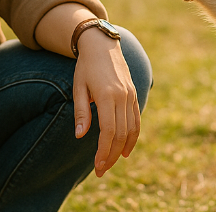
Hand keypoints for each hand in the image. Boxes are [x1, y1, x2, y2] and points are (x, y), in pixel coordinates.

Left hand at [72, 29, 140, 176]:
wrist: (102, 45)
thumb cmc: (86, 67)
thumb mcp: (79, 87)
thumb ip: (82, 112)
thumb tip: (80, 136)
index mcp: (107, 95)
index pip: (108, 131)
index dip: (104, 151)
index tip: (96, 166)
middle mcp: (122, 96)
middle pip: (121, 134)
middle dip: (111, 155)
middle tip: (101, 170)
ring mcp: (130, 95)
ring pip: (131, 129)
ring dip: (122, 149)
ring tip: (112, 162)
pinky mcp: (134, 94)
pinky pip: (136, 120)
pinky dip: (133, 136)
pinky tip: (125, 148)